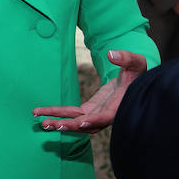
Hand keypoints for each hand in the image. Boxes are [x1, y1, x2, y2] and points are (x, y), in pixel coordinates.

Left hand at [33, 50, 149, 132]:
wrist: (134, 83)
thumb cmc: (137, 73)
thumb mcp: (136, 63)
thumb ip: (126, 58)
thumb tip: (112, 54)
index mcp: (118, 107)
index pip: (105, 117)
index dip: (94, 120)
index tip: (81, 122)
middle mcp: (106, 115)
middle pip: (85, 124)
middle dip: (68, 125)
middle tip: (48, 124)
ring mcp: (96, 113)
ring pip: (76, 122)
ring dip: (59, 122)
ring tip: (40, 122)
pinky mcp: (90, 109)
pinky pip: (72, 114)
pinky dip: (59, 113)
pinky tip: (42, 113)